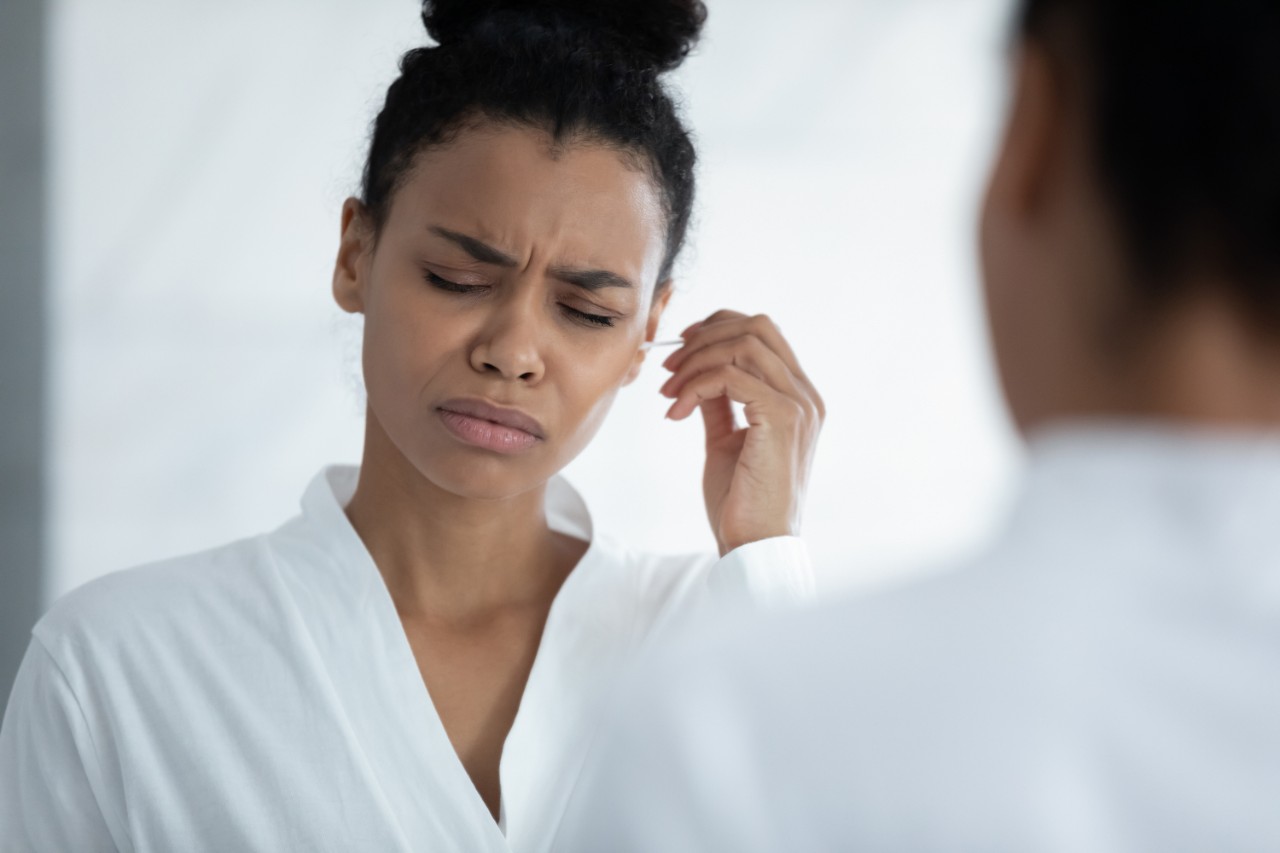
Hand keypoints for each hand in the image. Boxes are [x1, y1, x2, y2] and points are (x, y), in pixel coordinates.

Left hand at [659, 310, 823, 555]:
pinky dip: (695, 386)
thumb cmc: (742, 502)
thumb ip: (721, 404)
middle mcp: (805, 396)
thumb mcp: (727, 441)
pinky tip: (676, 413)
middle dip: (704, 336)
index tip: (681, 348)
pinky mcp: (781, 419)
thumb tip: (700, 375)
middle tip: (669, 366)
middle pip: (757, 326)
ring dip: (694, 362)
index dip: (718, 327)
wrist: (755, 545)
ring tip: (668, 392)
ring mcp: (798, 405)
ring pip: (743, 345)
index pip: (764, 333)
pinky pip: (731, 376)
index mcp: (798, 398)